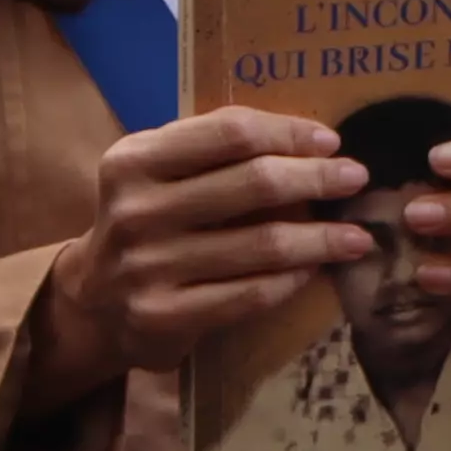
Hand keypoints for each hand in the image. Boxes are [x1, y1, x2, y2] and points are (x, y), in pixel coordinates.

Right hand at [31, 108, 368, 396]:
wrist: (93, 301)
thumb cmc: (144, 221)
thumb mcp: (155, 171)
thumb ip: (209, 148)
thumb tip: (308, 140)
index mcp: (134, 160)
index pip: (230, 133)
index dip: (289, 133)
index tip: (329, 141)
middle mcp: (135, 211)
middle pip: (253, 183)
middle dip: (317, 179)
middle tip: (355, 179)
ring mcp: (147, 268)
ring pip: (261, 245)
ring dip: (321, 238)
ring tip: (357, 237)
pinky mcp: (163, 317)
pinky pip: (249, 295)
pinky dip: (291, 281)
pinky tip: (314, 271)